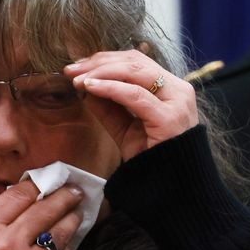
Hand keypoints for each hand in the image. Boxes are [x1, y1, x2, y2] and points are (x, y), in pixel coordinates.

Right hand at [0, 179, 81, 249]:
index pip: (19, 196)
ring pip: (60, 233)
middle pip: (45, 210)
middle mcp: (9, 246)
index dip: (38, 184)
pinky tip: (63, 246)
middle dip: (64, 196)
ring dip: (71, 219)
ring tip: (76, 213)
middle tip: (75, 190)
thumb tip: (31, 197)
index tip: (49, 179)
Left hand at [66, 49, 197, 161]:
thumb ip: (108, 106)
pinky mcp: (170, 118)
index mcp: (171, 89)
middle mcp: (178, 90)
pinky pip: (135, 96)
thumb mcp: (124, 127)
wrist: (170, 189)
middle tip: (71, 70)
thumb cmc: (151, 159)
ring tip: (77, 78)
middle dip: (99, 62)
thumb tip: (84, 84)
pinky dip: (110, 88)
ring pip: (135, 72)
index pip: (136, 62)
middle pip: (135, 62)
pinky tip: (90, 87)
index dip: (105, 59)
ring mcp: (177, 103)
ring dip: (101, 72)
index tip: (78, 66)